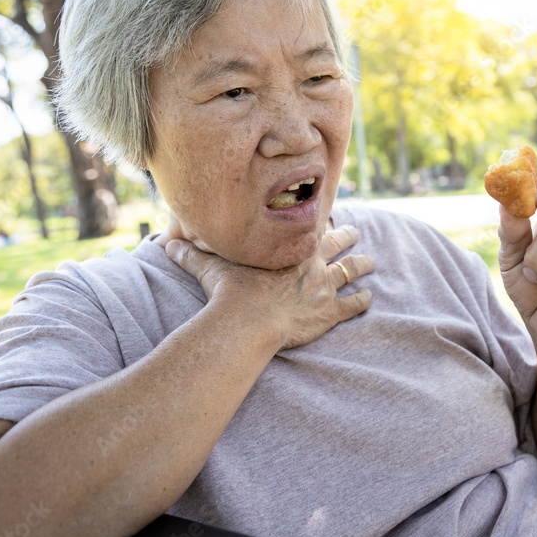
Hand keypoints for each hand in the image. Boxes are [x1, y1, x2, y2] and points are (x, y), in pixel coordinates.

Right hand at [160, 217, 374, 350]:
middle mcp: (312, 262)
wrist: (248, 321)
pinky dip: (363, 301)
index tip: (324, 215)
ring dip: (362, 265)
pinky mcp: (330, 313)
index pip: (308, 226)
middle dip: (348, 236)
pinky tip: (369, 299)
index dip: (317, 220)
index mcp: (288, 247)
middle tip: (356, 231)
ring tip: (371, 262)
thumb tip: (165, 245)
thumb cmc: (230, 292)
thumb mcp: (209, 268)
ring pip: (351, 270)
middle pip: (337, 243)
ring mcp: (324, 287)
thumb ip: (191, 254)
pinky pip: (353, 305)